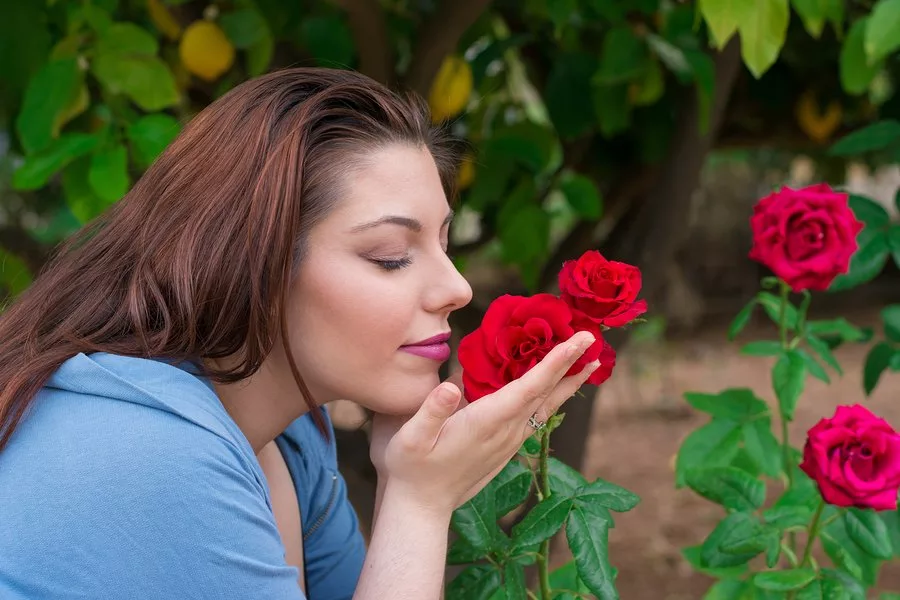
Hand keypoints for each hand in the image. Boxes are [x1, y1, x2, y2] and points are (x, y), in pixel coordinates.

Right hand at [379, 330, 599, 515]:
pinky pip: (535, 417)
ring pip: (545, 407)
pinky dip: (550, 397)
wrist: (421, 507)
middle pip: (546, 395)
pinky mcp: (504, 448)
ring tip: (588, 363)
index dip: (555, 362)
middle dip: (570, 365)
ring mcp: (507, 442)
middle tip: (593, 340)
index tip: (577, 342)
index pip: (529, 387)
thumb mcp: (410, 438)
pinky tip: (553, 390)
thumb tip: (452, 385)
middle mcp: (505, 432)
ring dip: (567, 383)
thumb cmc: (412, 469)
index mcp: (486, 422)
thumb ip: (432, 411)